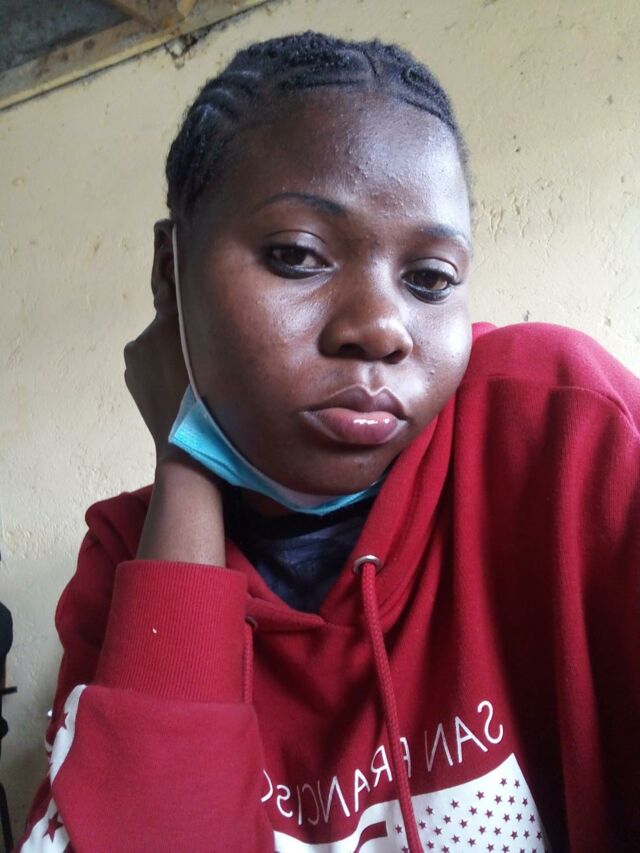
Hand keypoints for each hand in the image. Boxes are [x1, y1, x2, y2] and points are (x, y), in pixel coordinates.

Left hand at [124, 221, 188, 459]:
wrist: (186, 451)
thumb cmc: (209, 403)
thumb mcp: (214, 353)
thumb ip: (200, 315)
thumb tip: (182, 280)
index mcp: (168, 324)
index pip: (168, 279)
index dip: (169, 255)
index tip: (166, 229)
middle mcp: (144, 336)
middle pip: (169, 317)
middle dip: (183, 325)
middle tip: (205, 348)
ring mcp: (135, 359)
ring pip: (161, 342)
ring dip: (174, 349)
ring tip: (195, 376)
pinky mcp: (133, 376)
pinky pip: (151, 362)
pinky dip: (164, 368)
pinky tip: (180, 387)